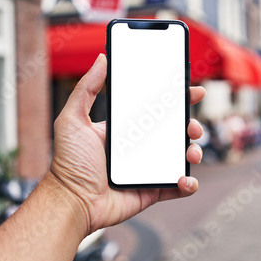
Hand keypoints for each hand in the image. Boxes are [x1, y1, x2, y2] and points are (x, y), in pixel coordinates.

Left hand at [49, 54, 205, 234]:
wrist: (72, 202)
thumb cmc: (68, 163)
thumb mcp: (72, 119)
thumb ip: (87, 89)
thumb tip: (102, 59)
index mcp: (125, 129)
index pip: (155, 110)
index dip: (176, 101)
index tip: (191, 92)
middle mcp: (139, 147)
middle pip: (173, 132)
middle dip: (190, 126)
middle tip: (192, 126)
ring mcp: (147, 169)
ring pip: (180, 157)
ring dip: (192, 152)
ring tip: (191, 153)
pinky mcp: (152, 190)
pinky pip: (177, 187)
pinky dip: (188, 184)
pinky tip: (185, 179)